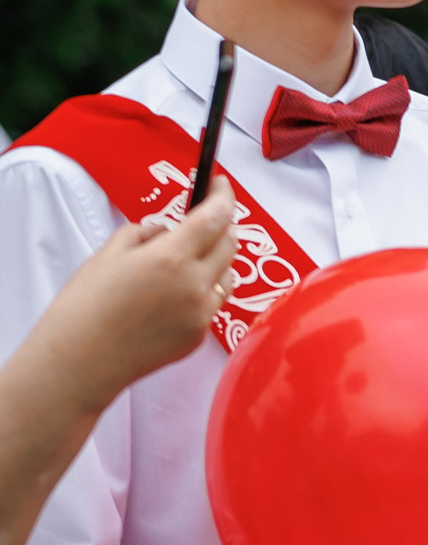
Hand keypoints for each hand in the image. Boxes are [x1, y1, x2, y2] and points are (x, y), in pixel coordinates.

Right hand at [41, 179, 240, 409]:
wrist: (80, 359)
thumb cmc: (86, 305)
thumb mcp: (110, 252)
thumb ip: (146, 232)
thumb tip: (169, 229)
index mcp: (171, 258)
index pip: (215, 216)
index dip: (223, 195)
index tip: (220, 184)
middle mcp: (195, 285)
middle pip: (230, 244)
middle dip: (220, 227)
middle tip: (201, 223)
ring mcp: (201, 313)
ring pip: (228, 275)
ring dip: (215, 261)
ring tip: (183, 263)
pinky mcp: (199, 336)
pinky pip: (213, 303)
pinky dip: (203, 292)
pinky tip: (173, 297)